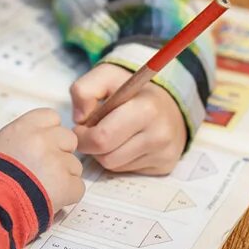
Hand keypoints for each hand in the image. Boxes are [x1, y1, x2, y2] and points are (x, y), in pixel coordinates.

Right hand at [0, 108, 84, 212]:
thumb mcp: (0, 145)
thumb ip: (24, 138)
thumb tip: (40, 141)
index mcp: (24, 127)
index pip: (51, 117)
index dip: (50, 133)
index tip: (44, 145)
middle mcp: (42, 140)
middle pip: (68, 139)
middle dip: (61, 153)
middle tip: (45, 170)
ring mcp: (56, 162)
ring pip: (75, 165)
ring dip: (64, 177)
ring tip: (43, 188)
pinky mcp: (66, 184)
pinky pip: (78, 187)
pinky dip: (68, 196)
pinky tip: (50, 199)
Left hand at [70, 64, 187, 174]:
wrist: (169, 104)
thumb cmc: (132, 91)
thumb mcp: (107, 76)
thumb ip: (84, 89)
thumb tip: (80, 118)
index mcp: (146, 108)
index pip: (102, 136)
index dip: (84, 135)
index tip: (82, 126)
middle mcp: (159, 134)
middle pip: (106, 157)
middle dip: (90, 147)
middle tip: (89, 134)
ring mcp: (163, 152)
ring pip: (113, 166)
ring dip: (103, 153)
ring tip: (109, 135)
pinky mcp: (165, 165)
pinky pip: (127, 171)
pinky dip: (118, 159)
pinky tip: (124, 144)